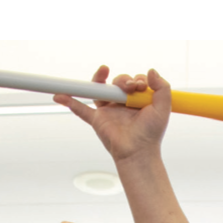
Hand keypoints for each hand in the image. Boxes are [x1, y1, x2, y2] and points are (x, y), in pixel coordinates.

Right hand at [52, 66, 171, 161]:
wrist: (139, 152)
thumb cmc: (151, 133)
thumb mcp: (163, 108)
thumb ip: (162, 87)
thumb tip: (151, 70)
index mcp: (136, 100)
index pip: (134, 82)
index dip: (137, 80)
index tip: (141, 87)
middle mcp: (121, 104)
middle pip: (116, 82)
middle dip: (123, 79)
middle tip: (130, 87)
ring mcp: (108, 111)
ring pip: (99, 90)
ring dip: (98, 78)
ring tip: (103, 71)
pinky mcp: (97, 120)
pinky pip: (81, 109)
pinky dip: (70, 102)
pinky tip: (59, 96)